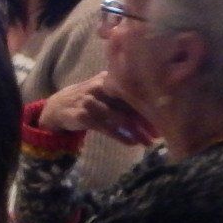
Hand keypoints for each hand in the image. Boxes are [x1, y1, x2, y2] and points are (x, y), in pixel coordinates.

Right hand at [39, 71, 158, 145]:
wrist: (57, 107)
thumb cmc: (89, 100)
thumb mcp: (106, 93)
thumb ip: (126, 97)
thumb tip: (156, 107)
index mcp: (109, 79)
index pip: (133, 91)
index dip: (149, 105)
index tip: (164, 118)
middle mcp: (100, 88)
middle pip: (129, 104)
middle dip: (146, 120)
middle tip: (159, 134)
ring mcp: (90, 102)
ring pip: (119, 118)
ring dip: (136, 131)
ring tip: (148, 143)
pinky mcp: (82, 116)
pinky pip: (106, 128)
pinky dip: (120, 136)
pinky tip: (131, 143)